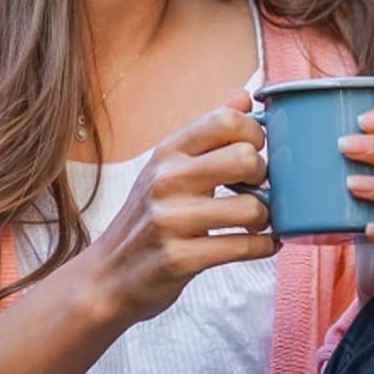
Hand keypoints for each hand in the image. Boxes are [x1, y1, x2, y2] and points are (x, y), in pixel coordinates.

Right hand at [80, 90, 279, 328]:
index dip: (255, 134)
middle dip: (265, 177)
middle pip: (245, 158)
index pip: (227, 120)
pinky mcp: (180, 258)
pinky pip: (244, 247)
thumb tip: (244, 96)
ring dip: (266, 219)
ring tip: (257, 222)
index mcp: (167, 152)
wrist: (108, 277)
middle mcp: (165, 180)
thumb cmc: (147, 220)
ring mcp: (171, 220)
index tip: (255, 153)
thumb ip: (208, 134)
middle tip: (258, 190)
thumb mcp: (167, 169)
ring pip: (252, 208)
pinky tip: (261, 244)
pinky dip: (264, 247)